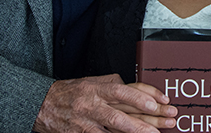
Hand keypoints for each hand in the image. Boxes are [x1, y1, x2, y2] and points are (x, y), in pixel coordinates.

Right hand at [33, 74, 176, 132]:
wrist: (41, 104)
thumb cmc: (69, 92)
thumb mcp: (90, 82)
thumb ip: (112, 85)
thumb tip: (137, 89)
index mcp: (96, 87)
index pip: (125, 89)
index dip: (145, 94)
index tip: (163, 100)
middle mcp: (92, 103)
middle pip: (124, 110)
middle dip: (149, 117)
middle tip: (169, 119)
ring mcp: (86, 121)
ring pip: (115, 126)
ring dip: (137, 131)